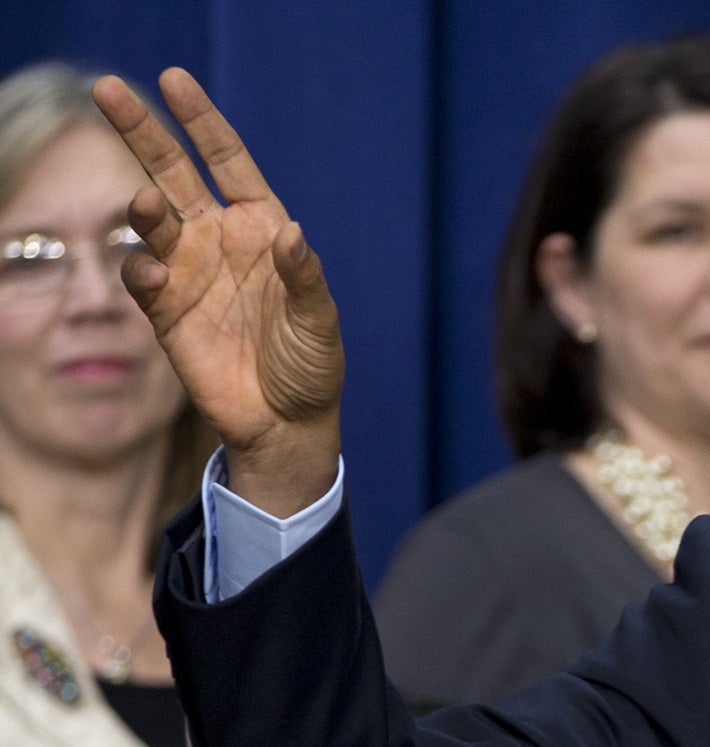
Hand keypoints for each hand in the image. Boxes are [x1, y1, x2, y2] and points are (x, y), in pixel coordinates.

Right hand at [94, 69, 343, 516]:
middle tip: (107, 90)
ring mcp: (189, 270)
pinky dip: (142, 266)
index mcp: (262, 227)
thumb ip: (306, 277)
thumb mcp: (320, 321)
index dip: (202, 121)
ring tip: (146, 203)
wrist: (286, 422)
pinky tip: (156, 272)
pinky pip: (143, 274)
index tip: (173, 79)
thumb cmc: (311, 366)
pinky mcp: (166, 309)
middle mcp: (219, 238)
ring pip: (151, 218)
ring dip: (143, 206)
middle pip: (171, 171)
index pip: (226, 160)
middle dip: (142, 131)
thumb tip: (293, 233)